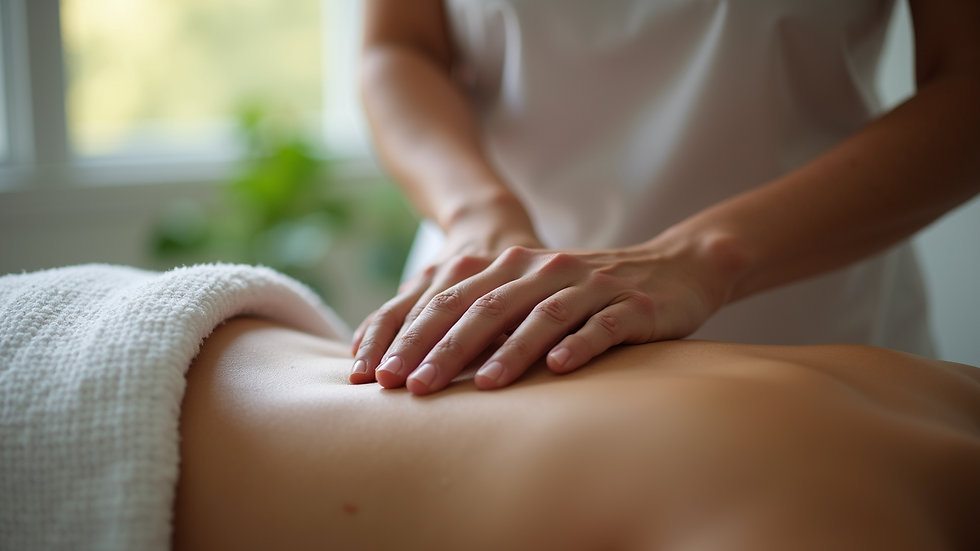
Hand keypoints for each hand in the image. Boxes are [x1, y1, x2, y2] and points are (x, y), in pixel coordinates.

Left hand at [356, 231, 747, 394]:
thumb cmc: (590, 295)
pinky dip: (578, 345)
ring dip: (508, 352)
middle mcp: (546, 271)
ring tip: (480, 386)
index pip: (452, 302)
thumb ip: (486, 320)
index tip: (380, 377)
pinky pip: (601, 325)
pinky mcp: (632, 306)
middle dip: (445, 349)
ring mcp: (591, 286)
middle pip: (486, 308)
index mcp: (514, 267)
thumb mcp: (533, 298)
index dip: (412, 337)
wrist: (675, 269)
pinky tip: (558, 369)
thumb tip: (422, 362)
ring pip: (541, 317)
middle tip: (414, 388)